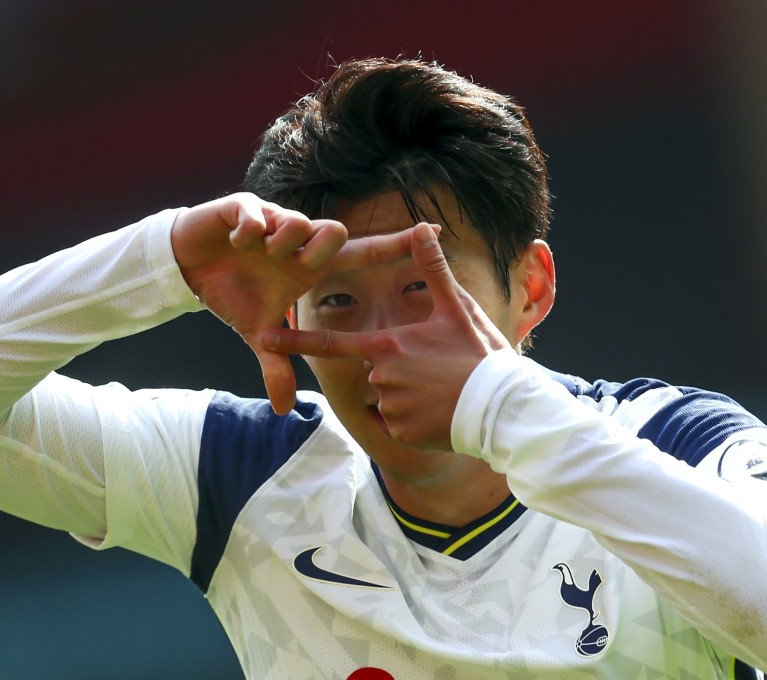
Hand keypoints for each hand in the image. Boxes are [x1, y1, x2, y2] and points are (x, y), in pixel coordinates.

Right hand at [171, 193, 415, 414]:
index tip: (432, 233)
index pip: (359, 253)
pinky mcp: (244, 209)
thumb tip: (284, 409)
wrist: (189, 267)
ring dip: (282, 242)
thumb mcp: (256, 332)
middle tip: (293, 266)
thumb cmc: (232, 293)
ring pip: (298, 222)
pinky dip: (249, 230)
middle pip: (334, 232)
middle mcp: (298, 240)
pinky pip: (258, 214)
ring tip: (259, 254)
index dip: (393, 246)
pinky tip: (237, 243)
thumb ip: (276, 364)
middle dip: (318, 250)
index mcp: (308, 266)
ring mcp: (273, 222)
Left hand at [259, 223, 511, 450]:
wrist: (503, 409)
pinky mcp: (402, 434)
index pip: (332, 344)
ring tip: (444, 393)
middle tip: (438, 373)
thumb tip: (424, 227)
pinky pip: (400, 425)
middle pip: (376, 373)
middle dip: (402, 373)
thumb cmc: (480, 355)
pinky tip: (442, 414)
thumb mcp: (457, 310)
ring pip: (389, 400)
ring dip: (411, 398)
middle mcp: (381, 377)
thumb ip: (432, 270)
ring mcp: (390, 408)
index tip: (263, 338)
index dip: (295, 341)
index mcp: (388, 346)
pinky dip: (418, 422)